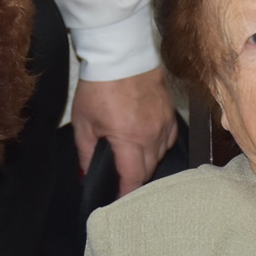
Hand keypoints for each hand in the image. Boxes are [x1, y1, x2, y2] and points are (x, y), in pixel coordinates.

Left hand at [70, 67, 178, 196]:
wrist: (121, 55)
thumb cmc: (99, 86)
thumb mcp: (84, 122)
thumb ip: (86, 153)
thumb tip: (87, 174)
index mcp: (130, 138)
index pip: (134, 177)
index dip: (126, 194)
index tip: (119, 201)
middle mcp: (152, 134)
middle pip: (149, 170)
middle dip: (135, 179)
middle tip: (121, 183)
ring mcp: (165, 123)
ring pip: (160, 156)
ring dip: (146, 163)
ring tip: (131, 162)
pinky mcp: (170, 113)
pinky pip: (169, 140)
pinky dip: (158, 146)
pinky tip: (146, 144)